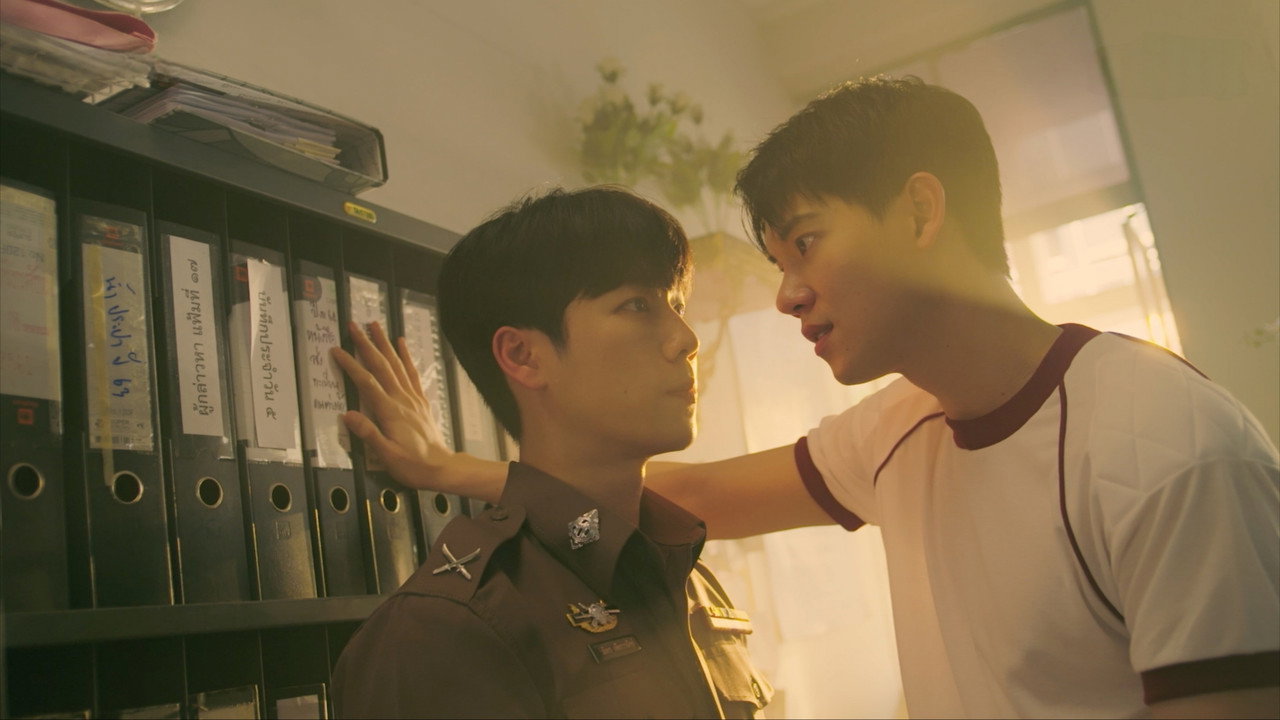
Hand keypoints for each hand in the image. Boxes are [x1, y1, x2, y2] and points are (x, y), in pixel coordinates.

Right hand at [331, 320, 452, 490]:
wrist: (442, 468)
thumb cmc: (413, 465)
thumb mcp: (387, 456)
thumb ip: (368, 434)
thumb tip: (348, 415)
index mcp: (390, 412)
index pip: (367, 382)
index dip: (351, 365)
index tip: (336, 350)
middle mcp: (402, 400)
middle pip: (382, 366)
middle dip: (366, 345)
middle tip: (354, 326)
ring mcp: (413, 398)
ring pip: (397, 365)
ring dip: (385, 344)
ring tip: (376, 326)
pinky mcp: (420, 401)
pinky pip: (412, 373)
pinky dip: (406, 357)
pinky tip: (402, 344)